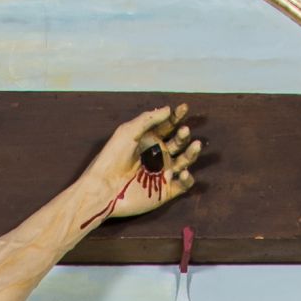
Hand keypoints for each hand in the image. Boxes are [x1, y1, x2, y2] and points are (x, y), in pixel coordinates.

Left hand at [98, 103, 199, 217]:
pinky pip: (183, 185)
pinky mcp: (164, 191)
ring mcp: (162, 173)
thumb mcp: (128, 132)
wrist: (104, 188)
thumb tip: (168, 109)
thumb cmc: (112, 158)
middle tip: (183, 131)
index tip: (184, 108)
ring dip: (192, 153)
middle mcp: (157, 156)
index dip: (177, 116)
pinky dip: (187, 179)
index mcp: (149, 141)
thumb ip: (148, 120)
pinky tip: (184, 172)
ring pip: (185, 161)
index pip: (168, 126)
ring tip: (196, 145)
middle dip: (183, 135)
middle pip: (178, 143)